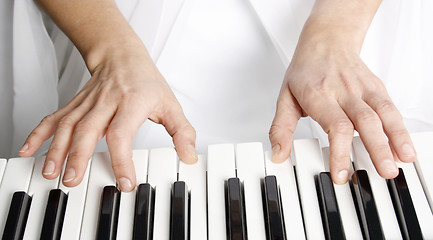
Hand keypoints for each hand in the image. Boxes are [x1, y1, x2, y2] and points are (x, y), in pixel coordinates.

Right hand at [19, 43, 196, 191]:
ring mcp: (87, 103)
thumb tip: (189, 155)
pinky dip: (39, 133)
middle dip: (78, 156)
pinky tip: (29, 149)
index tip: (124, 182)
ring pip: (67, 125)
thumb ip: (182, 132)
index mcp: (131, 102)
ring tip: (51, 172)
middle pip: (88, 129)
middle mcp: (106, 102)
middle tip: (73, 180)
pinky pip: (54, 118)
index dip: (121, 159)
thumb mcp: (170, 104)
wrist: (122, 56)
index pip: (122, 133)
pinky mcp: (75, 105)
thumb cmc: (146, 81)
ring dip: (56, 149)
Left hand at [269, 22, 415, 183]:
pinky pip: (391, 108)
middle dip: (377, 149)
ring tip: (402, 160)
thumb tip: (278, 155)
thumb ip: (281, 128)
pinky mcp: (376, 87)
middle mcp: (343, 91)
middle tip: (383, 173)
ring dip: (395, 138)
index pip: (335, 126)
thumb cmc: (306, 71)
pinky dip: (400, 128)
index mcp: (319, 95)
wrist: (327, 40)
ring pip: (383, 113)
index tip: (341, 175)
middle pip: (365, 121)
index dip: (340, 152)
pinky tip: (404, 147)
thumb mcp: (285, 97)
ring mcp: (362, 88)